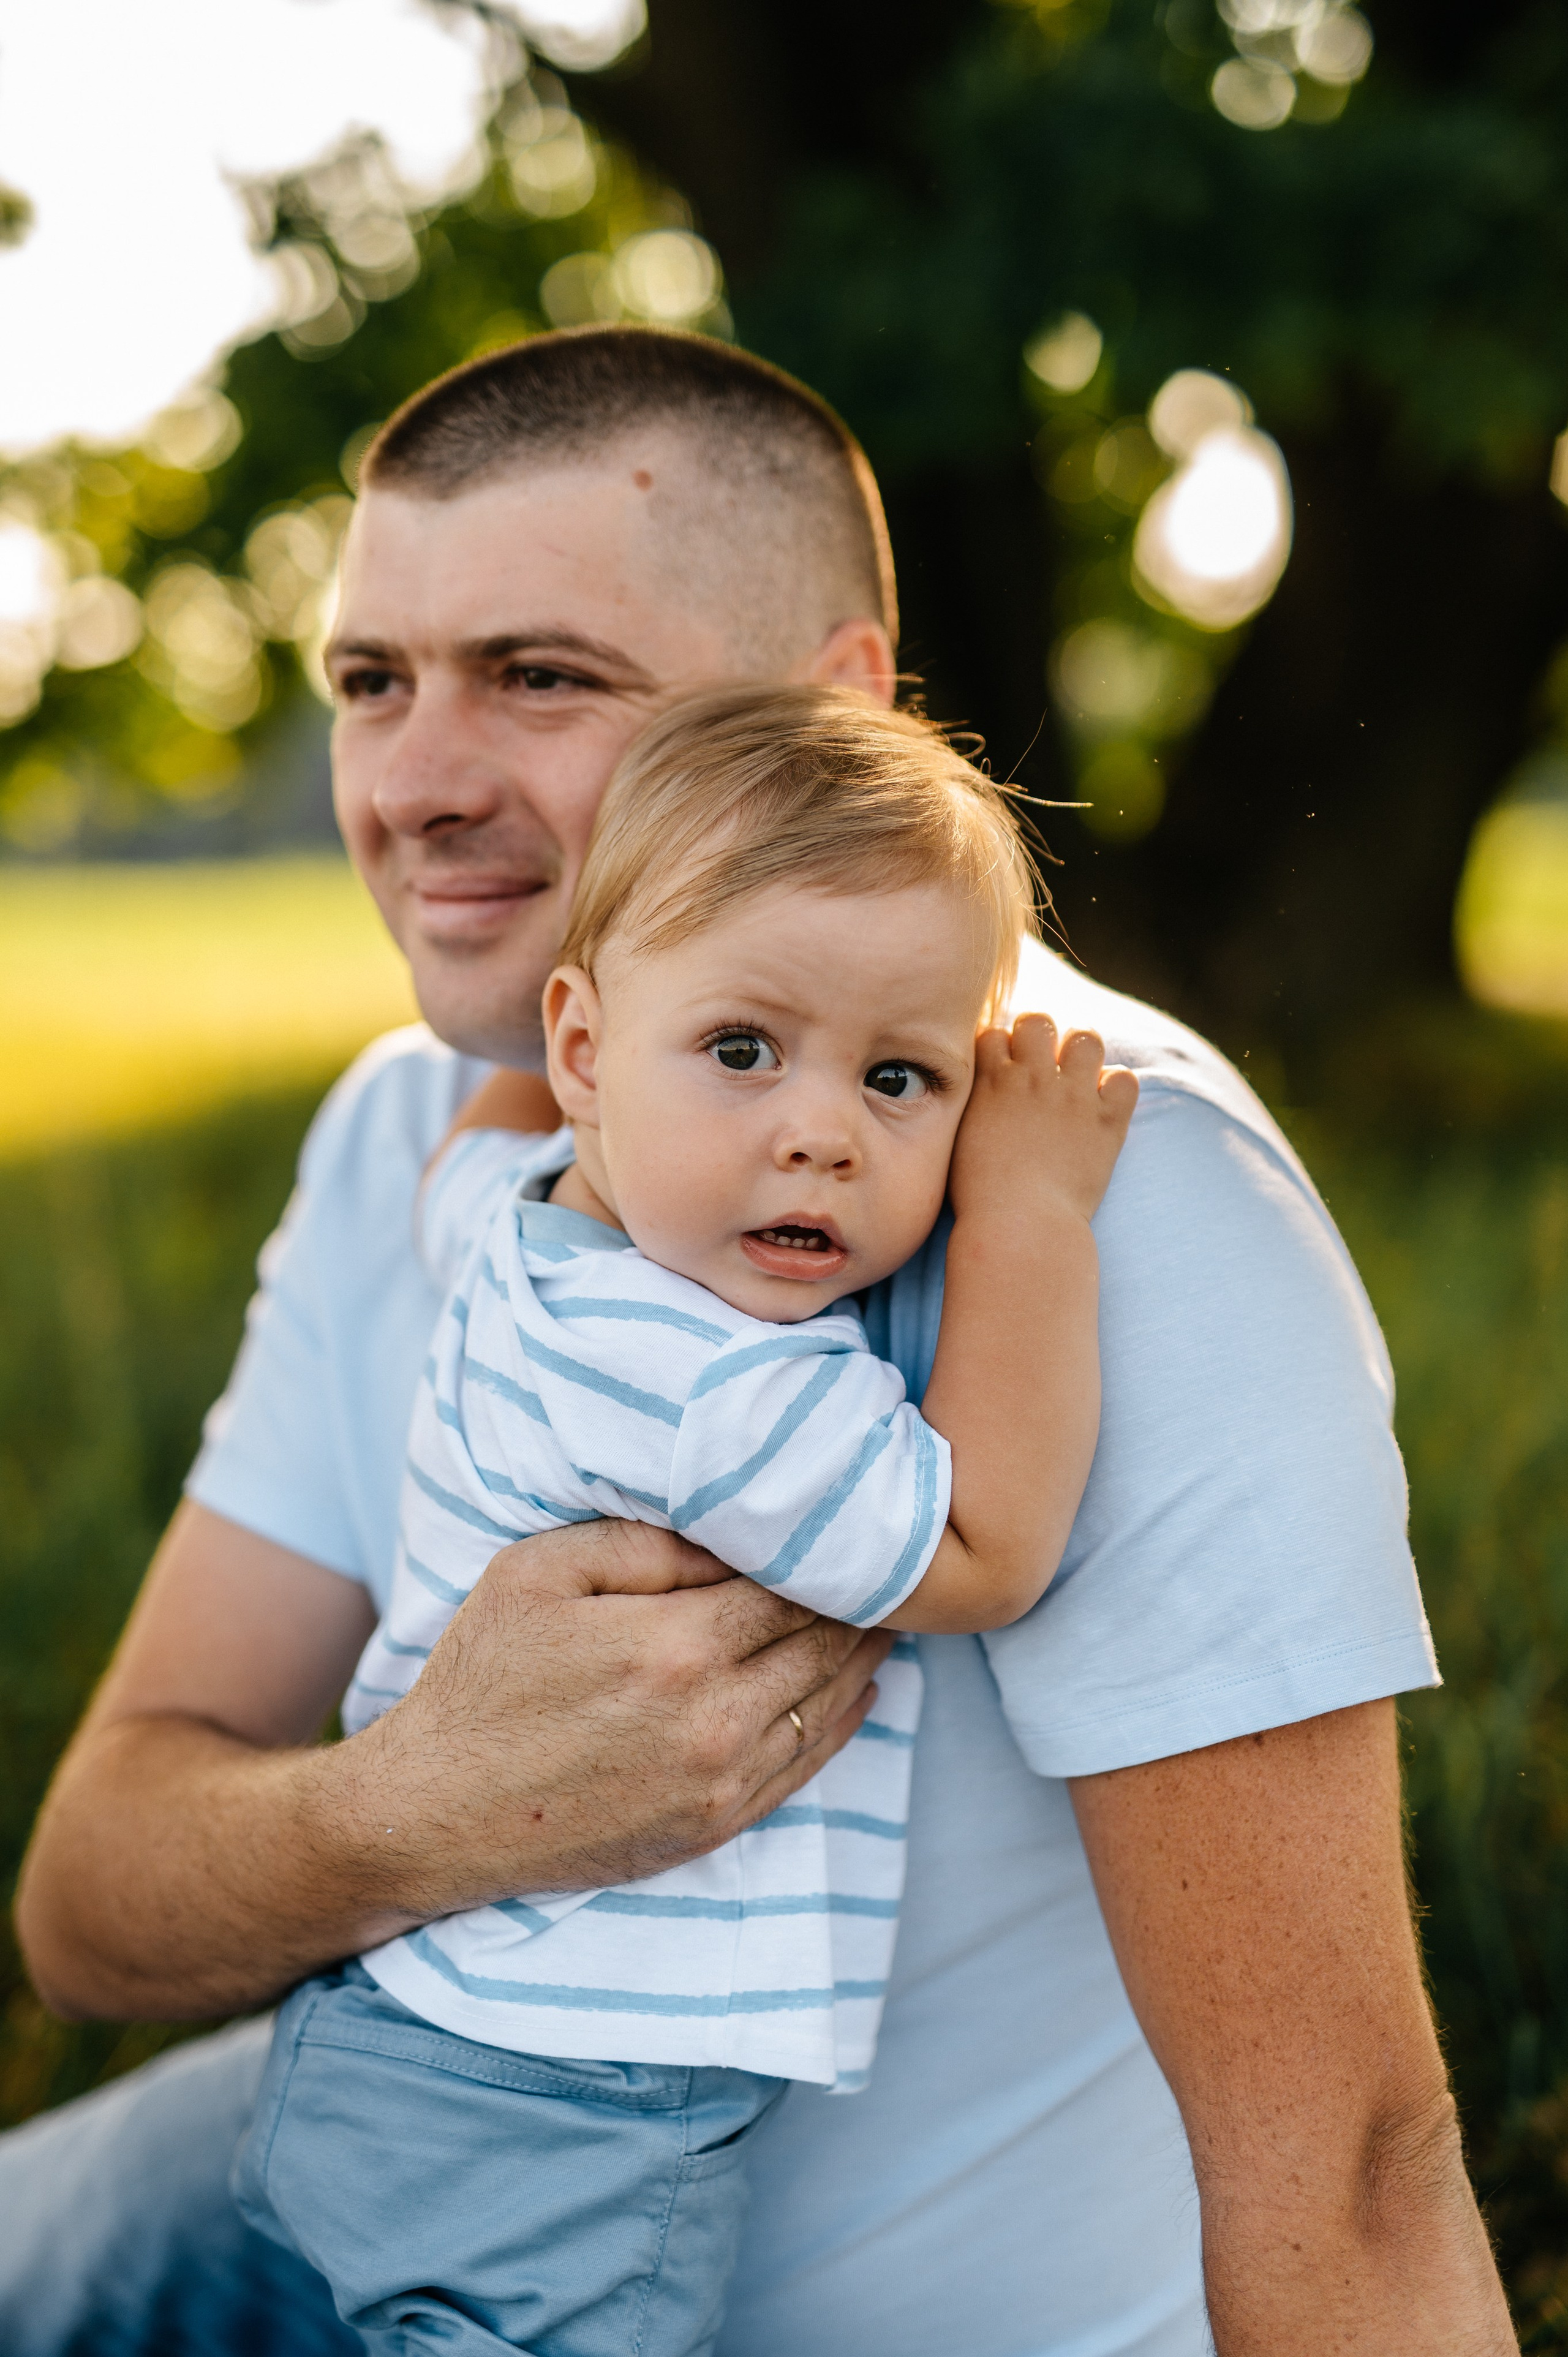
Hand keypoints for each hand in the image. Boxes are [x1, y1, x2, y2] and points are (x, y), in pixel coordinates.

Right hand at [347, 1518, 891, 1916]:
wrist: (435, 1813)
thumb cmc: (481, 1678)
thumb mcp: (539, 1573)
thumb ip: (643, 1542)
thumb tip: (730, 1532)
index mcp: (674, 1646)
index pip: (790, 1586)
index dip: (821, 1553)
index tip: (841, 1525)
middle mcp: (714, 1719)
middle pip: (823, 1644)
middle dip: (857, 1601)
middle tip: (882, 1563)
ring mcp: (720, 1781)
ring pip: (827, 1704)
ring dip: (862, 1657)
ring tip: (881, 1616)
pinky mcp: (715, 1825)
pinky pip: (807, 1766)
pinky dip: (843, 1722)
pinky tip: (859, 1691)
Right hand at [949, 1014, 1136, 1230]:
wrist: (1019, 1227)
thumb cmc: (980, 1197)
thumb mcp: (958, 1143)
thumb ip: (970, 1108)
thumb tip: (978, 1094)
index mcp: (990, 1083)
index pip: (993, 1033)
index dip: (1000, 1049)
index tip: (1004, 1069)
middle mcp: (1031, 1079)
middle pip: (1037, 1021)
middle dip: (1040, 1036)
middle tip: (1043, 1066)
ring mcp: (1072, 1097)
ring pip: (1085, 1038)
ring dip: (1082, 1052)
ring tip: (1078, 1076)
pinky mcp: (1106, 1122)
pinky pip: (1125, 1079)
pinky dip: (1118, 1088)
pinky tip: (1105, 1106)